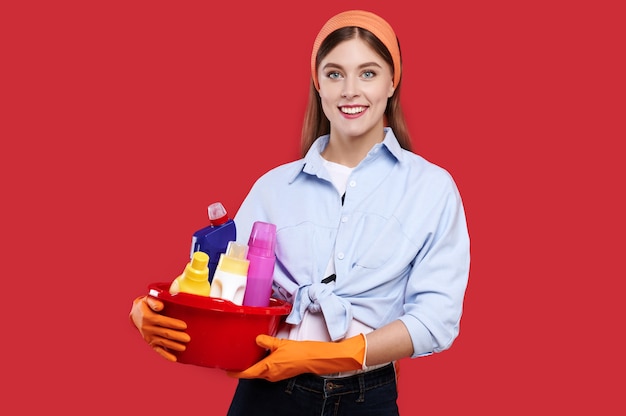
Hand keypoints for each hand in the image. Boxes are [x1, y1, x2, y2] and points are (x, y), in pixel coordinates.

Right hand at [129, 295, 189, 361]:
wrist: (135, 314)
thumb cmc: (146, 305)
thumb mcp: (147, 299)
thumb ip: (154, 301)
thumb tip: (160, 306)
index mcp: (148, 317)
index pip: (162, 321)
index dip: (173, 324)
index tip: (184, 326)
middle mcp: (148, 328)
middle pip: (164, 333)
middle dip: (177, 336)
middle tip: (188, 338)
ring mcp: (149, 337)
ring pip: (163, 342)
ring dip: (173, 346)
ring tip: (183, 347)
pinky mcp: (150, 343)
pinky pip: (158, 350)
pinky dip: (166, 355)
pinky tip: (174, 359)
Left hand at [228, 333, 365, 381]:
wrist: (313, 359)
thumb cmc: (298, 352)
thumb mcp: (280, 344)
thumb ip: (266, 341)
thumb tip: (256, 339)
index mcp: (267, 368)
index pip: (247, 374)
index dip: (236, 373)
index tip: (227, 371)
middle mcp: (270, 374)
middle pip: (252, 373)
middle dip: (244, 368)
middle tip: (236, 360)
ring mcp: (277, 375)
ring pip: (260, 372)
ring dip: (254, 366)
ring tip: (247, 356)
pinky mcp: (282, 372)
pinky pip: (268, 370)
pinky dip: (262, 364)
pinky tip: (263, 355)